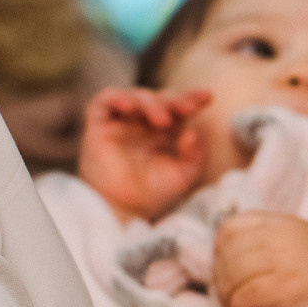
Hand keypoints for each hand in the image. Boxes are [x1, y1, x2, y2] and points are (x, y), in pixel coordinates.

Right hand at [77, 87, 212, 221]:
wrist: (124, 210)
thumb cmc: (152, 194)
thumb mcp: (183, 176)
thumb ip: (194, 155)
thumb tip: (192, 132)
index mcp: (163, 132)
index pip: (178, 108)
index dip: (192, 98)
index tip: (208, 96)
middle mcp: (142, 123)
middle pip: (159, 98)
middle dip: (175, 99)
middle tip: (187, 107)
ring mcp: (121, 123)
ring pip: (135, 96)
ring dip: (150, 102)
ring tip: (163, 120)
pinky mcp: (99, 126)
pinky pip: (104, 101)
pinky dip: (117, 98)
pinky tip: (130, 106)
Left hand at [213, 212, 307, 306]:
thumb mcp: (297, 234)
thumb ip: (267, 234)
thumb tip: (224, 249)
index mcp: (281, 222)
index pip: (232, 227)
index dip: (220, 248)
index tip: (225, 265)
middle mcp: (280, 237)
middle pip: (229, 253)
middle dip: (221, 276)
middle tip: (227, 293)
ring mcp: (283, 260)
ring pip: (233, 273)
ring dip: (226, 294)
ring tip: (234, 305)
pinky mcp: (286, 286)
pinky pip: (246, 293)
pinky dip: (238, 306)